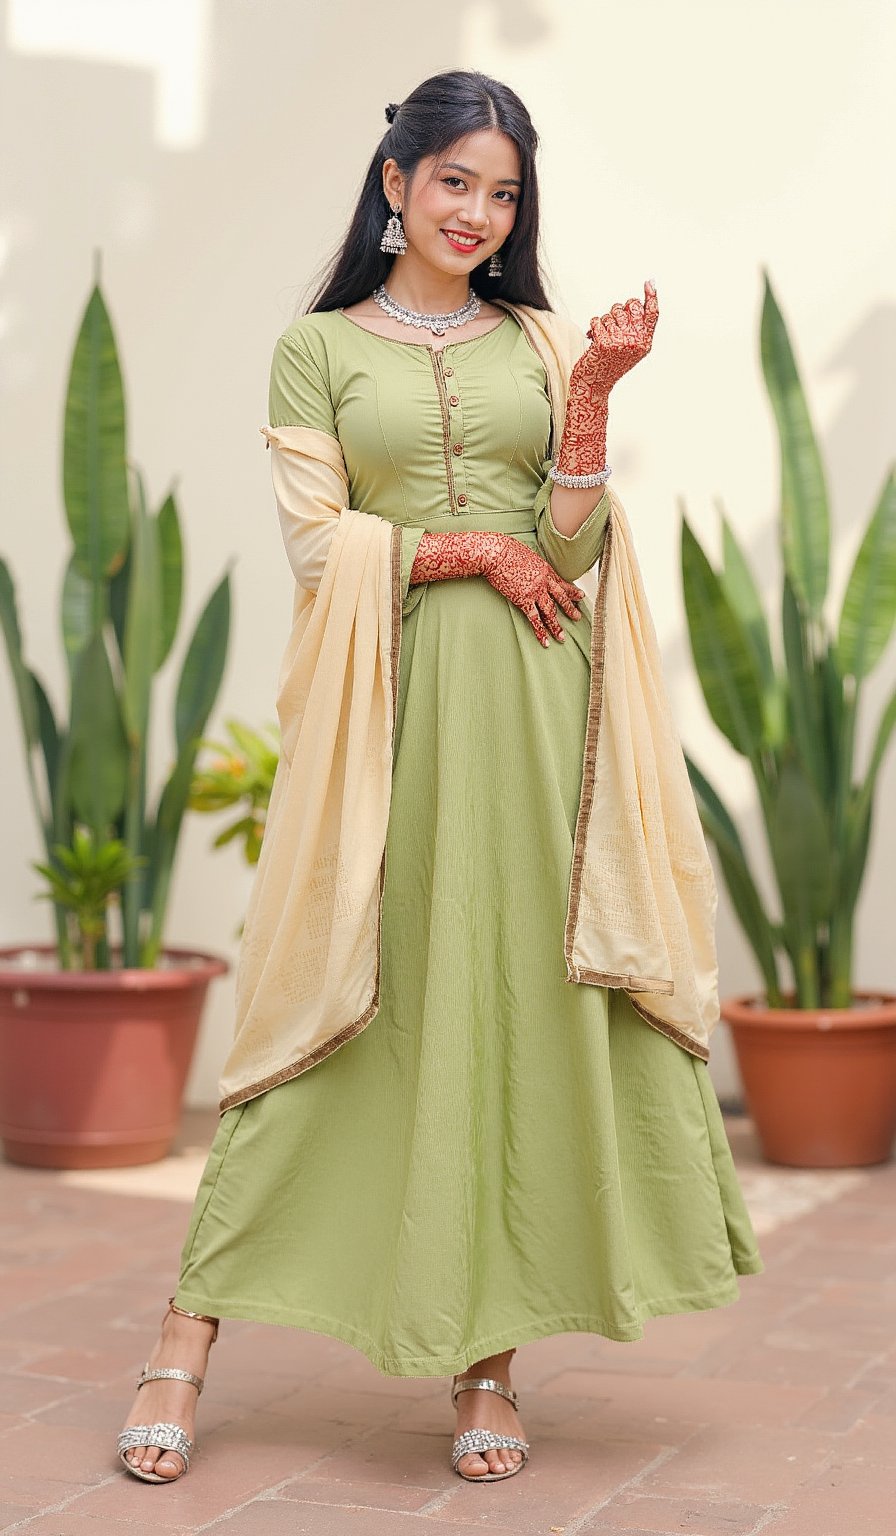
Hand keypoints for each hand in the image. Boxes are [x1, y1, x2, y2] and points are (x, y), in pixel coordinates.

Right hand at [481, 535, 583, 646]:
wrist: (497, 554)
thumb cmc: (506, 550)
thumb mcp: (527, 554)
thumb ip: (533, 563)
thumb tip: (530, 566)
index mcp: (545, 569)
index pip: (561, 583)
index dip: (571, 591)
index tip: (580, 596)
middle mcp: (544, 582)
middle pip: (561, 598)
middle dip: (570, 609)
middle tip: (577, 617)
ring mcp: (535, 592)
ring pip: (550, 612)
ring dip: (556, 626)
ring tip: (562, 637)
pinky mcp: (523, 600)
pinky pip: (534, 619)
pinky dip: (540, 631)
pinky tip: (545, 641)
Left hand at [554, 280, 658, 480]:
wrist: (593, 387)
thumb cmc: (608, 365)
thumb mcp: (628, 348)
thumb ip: (634, 328)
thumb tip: (634, 302)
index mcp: (645, 343)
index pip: (652, 315)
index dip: (651, 297)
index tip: (649, 282)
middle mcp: (636, 342)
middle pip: (630, 306)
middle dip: (618, 310)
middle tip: (612, 326)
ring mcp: (621, 343)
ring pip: (612, 312)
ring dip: (604, 321)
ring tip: (602, 337)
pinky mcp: (605, 343)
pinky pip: (597, 320)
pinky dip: (592, 327)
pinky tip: (593, 340)